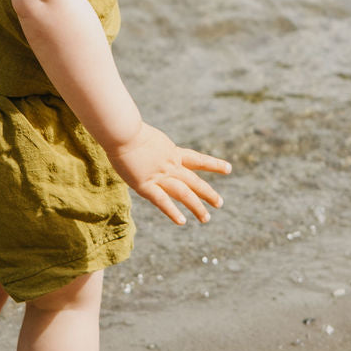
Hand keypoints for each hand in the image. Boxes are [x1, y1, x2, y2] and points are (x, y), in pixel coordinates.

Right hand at [108, 123, 230, 225]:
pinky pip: (162, 201)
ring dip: (197, 207)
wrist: (122, 130)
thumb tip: (146, 149)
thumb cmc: (126, 129)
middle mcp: (170, 165)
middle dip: (208, 193)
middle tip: (220, 203)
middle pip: (194, 181)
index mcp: (171, 152)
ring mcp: (159, 176)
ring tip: (206, 219)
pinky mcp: (145, 185)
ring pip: (184, 193)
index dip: (213, 164)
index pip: (197, 159)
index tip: (228, 168)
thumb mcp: (145, 136)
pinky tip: (182, 222)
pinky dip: (173, 212)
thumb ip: (150, 147)